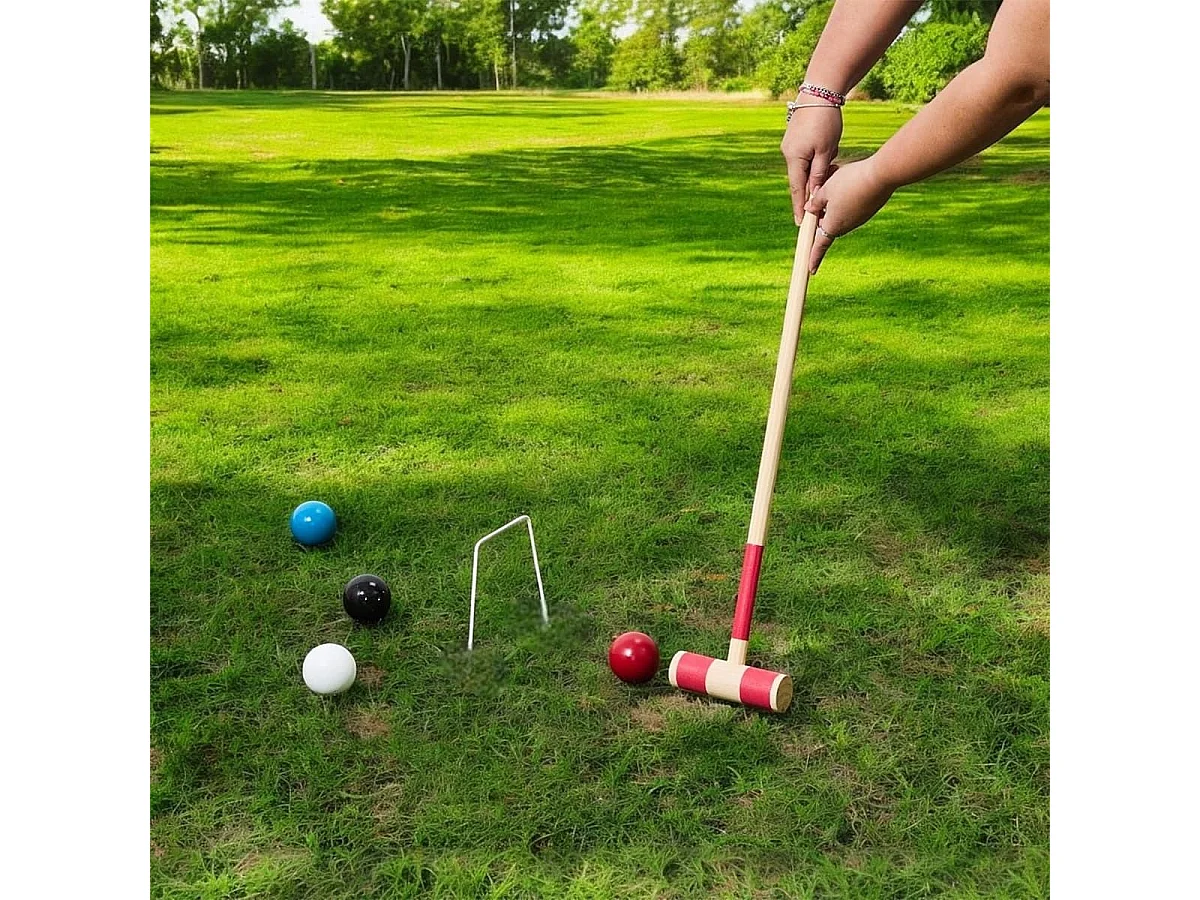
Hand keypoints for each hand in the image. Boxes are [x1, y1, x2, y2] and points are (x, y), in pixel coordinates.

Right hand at [780, 97, 842, 224]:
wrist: (819, 92)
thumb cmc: (826, 121)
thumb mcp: (827, 151)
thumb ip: (819, 174)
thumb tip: (815, 195)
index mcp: (794, 159)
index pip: (797, 190)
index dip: (800, 207)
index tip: (801, 224)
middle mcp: (788, 153)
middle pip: (799, 179)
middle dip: (809, 191)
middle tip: (814, 209)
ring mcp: (790, 145)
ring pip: (804, 167)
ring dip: (816, 171)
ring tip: (827, 165)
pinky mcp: (794, 138)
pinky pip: (804, 156)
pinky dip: (814, 160)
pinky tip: (826, 150)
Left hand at [805, 157, 895, 272]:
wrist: (881, 176)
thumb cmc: (849, 182)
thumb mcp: (826, 189)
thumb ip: (815, 202)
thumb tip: (809, 209)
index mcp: (833, 225)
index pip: (820, 245)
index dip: (814, 257)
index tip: (811, 270)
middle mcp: (847, 226)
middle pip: (828, 224)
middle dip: (821, 215)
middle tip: (817, 196)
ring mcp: (859, 219)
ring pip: (840, 214)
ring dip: (833, 203)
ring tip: (834, 183)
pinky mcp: (868, 210)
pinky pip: (852, 208)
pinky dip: (846, 198)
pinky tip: (849, 182)